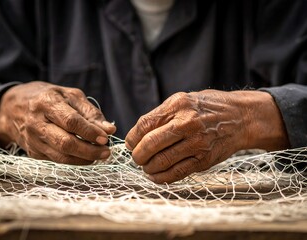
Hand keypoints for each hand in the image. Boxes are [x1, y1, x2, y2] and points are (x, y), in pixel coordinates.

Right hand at [0, 81, 115, 163]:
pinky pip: (57, 160)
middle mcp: (37, 123)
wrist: (15, 107)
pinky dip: (75, 161)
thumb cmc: (50, 98)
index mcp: (47, 103)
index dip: (90, 132)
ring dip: (84, 159)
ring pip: (61, 156)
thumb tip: (110, 130)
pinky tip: (86, 156)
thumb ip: (91, 113)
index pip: (71, 121)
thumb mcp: (71, 96)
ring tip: (100, 155)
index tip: (106, 138)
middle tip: (106, 151)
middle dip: (89, 150)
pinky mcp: (33, 152)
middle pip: (65, 143)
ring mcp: (33, 140)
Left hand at [125, 90, 288, 183]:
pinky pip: (176, 173)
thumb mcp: (183, 100)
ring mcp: (197, 143)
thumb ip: (161, 115)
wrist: (241, 118)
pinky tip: (156, 176)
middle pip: (149, 144)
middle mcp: (187, 124)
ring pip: (161, 162)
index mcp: (178, 106)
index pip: (144, 125)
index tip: (130, 144)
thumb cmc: (208, 108)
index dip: (132, 138)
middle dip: (137, 155)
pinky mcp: (204, 160)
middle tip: (136, 158)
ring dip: (147, 168)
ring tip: (146, 166)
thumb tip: (137, 135)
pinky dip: (161, 178)